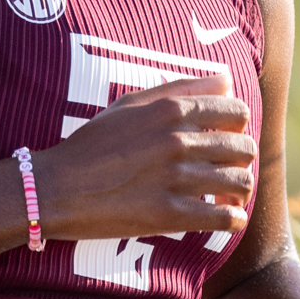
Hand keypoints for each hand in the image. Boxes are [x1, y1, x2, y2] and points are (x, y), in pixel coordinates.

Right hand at [28, 74, 254, 240]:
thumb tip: (227, 79)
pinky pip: (225, 218)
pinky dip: (234, 219)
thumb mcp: (131, 104)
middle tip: (228, 168)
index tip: (227, 136)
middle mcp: (178, 140)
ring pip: (239, 182)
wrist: (56, 188)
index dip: (238, 126)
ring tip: (228, 195)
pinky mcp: (170, 215)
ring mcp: (176, 178)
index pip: (236, 111)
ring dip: (239, 190)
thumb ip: (181, 88)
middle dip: (240, 159)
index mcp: (170, 110)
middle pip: (243, 147)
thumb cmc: (92, 144)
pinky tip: (228, 218)